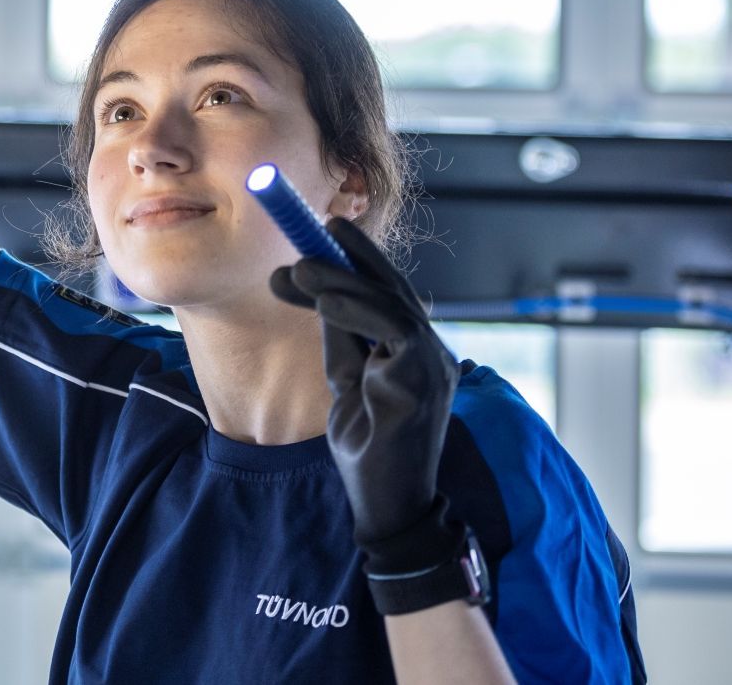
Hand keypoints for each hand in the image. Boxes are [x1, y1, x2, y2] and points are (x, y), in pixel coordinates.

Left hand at [270, 217, 464, 576]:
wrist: (386, 504)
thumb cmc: (368, 445)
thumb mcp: (345, 376)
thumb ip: (339, 332)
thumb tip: (308, 280)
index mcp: (414, 349)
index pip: (386, 290)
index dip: (355, 256)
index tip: (319, 231)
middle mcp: (431, 351)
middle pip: (391, 287)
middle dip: (348, 254)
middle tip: (308, 227)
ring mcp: (434, 365)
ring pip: (390, 301)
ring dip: (340, 277)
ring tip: (298, 266)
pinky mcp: (425, 381)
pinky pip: (393, 329)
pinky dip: (356, 308)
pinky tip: (323, 298)